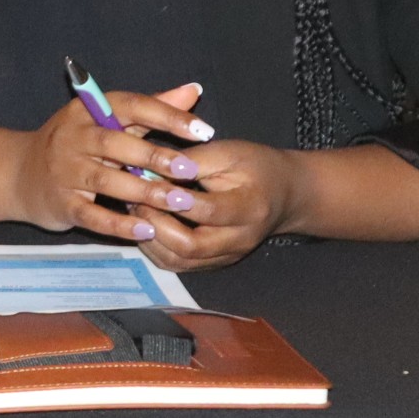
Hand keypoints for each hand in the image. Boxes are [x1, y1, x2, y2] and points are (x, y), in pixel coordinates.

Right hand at [11, 83, 211, 238]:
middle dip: (155, 156)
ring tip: (178, 202)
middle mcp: (72, 137)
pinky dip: (119, 224)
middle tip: (190, 170)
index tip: (203, 131)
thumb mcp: (105, 120)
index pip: (129, 106)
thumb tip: (194, 90)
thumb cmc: (75, 146)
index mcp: (86, 111)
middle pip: (115, 143)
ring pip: (106, 179)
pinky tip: (147, 229)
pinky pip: (92, 215)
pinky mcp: (61, 203)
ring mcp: (63, 171)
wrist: (18, 175)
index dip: (167, 116)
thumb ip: (151, 108)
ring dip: (144, 191)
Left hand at [125, 140, 301, 271]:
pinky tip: (143, 225)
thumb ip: (190, 161)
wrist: (284, 195)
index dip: (174, 199)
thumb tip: (148, 168)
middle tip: (135, 199)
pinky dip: (154, 248)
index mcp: (249, 208)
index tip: (148, 180)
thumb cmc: (255, 167)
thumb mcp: (228, 153)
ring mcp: (226, 256)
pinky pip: (177, 264)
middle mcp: (239, 240)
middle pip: (190, 246)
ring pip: (179, 261)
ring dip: (150, 238)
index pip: (208, 211)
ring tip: (135, 210)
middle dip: (156, 224)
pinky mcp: (214, 262)